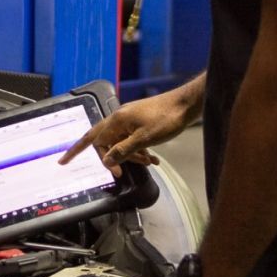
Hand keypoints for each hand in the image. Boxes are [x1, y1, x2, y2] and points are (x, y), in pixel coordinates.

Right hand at [57, 89, 195, 176]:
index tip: (105, 172)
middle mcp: (119, 117)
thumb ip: (123, 151)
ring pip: (121, 141)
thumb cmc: (166, 119)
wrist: (186, 104)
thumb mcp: (144, 139)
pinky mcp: (140, 121)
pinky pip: (132, 138)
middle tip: (121, 172)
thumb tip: (106, 161)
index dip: (90, 155)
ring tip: (147, 161)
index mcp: (116, 120)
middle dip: (111, 157)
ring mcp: (130, 118)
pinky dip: (139, 149)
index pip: (93, 139)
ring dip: (131, 154)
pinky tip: (152, 157)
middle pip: (104, 140)